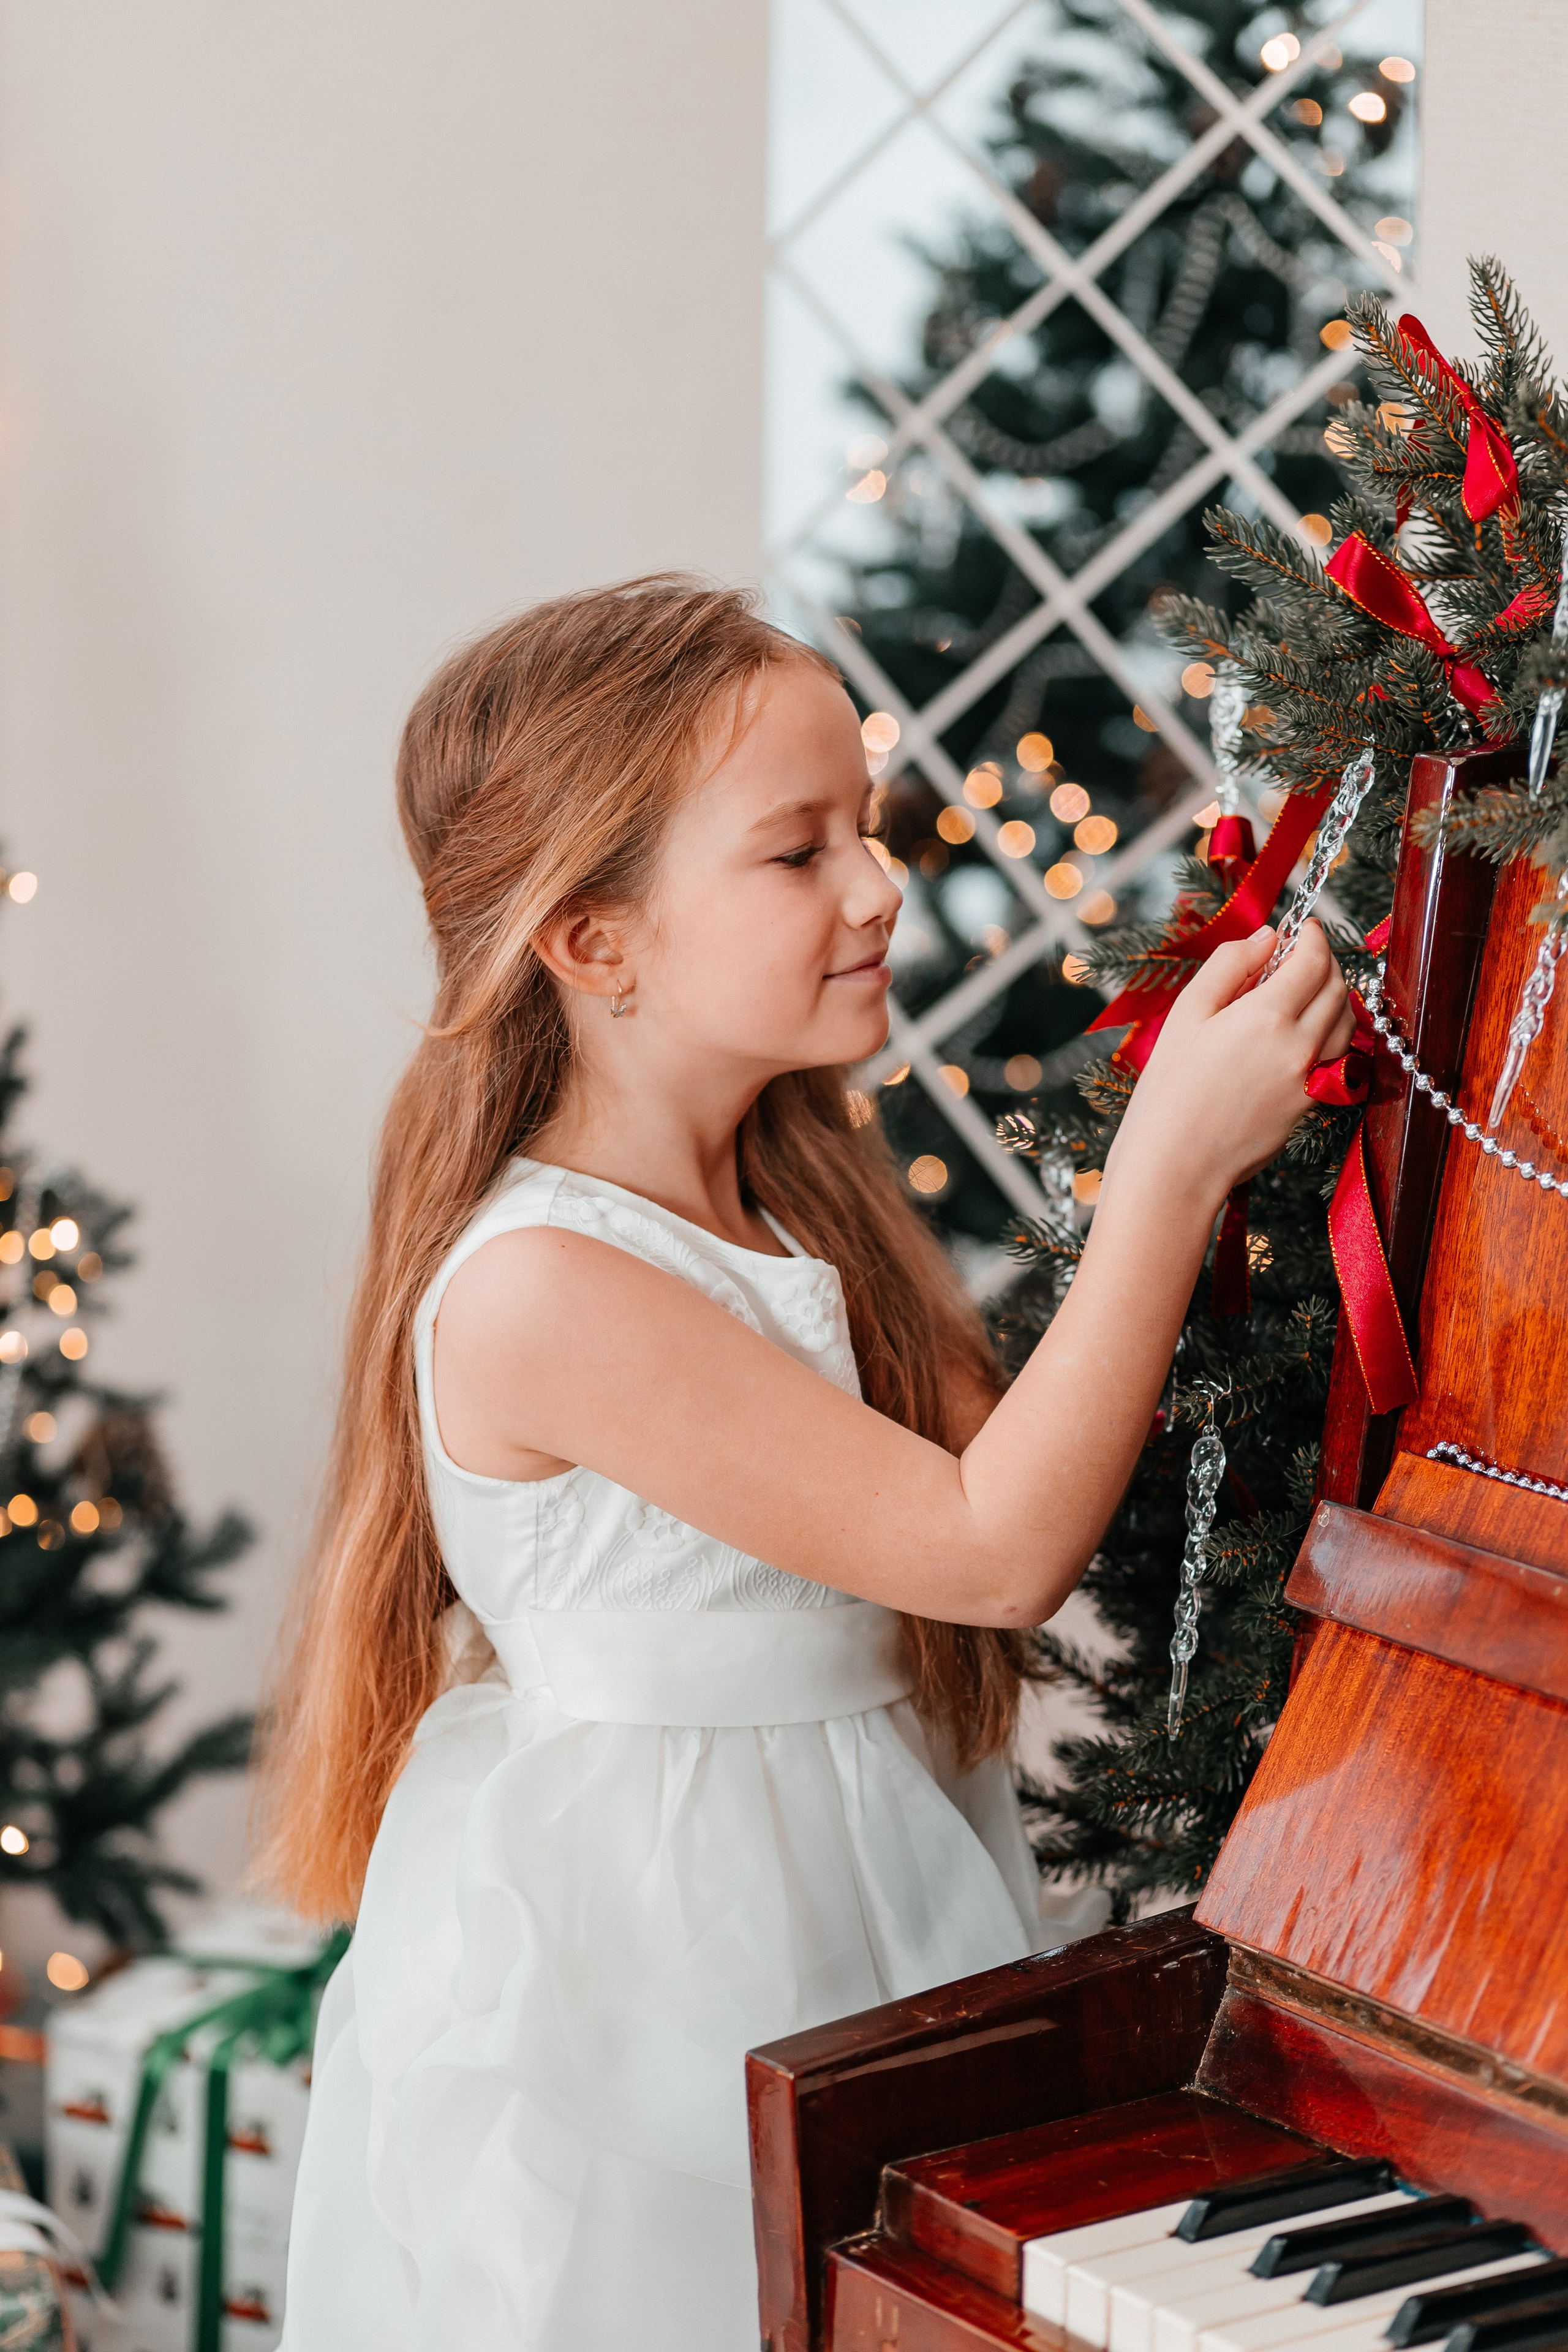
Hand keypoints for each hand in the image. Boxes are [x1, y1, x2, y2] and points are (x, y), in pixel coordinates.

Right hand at [1108, 920, 1353, 1206]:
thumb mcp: (1187, 1013)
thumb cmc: (1169, 1090)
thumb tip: (1266, 938)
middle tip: (1302, 953)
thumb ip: (1229, 965)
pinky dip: (1330, 1033)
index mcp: (1266, 1016)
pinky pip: (1336, 1058)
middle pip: (1338, 988)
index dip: (1312, 936)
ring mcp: (1310, 1079)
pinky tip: (1302, 1032)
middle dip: (1326, 961)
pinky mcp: (1310, 1105)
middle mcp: (1299, 1046)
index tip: (1303, 926)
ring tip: (1307, 990)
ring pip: (1347, 1024)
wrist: (1175, 1164)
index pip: (1313, 960)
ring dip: (1336, 997)